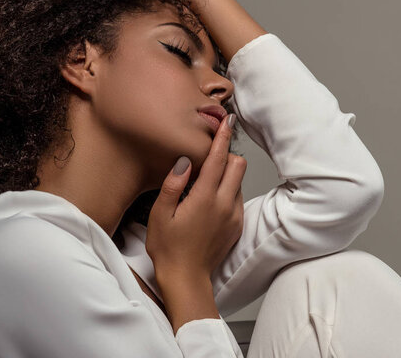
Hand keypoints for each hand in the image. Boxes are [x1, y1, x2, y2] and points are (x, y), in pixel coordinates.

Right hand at [145, 114, 246, 281]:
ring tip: (204, 185)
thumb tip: (183, 161)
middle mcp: (225, 204)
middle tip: (208, 159)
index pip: (218, 159)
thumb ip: (173, 184)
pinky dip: (227, 192)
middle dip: (227, 155)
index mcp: (205, 198)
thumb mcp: (160, 214)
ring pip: (239, 181)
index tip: (227, 121)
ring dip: (227, 175)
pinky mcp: (237, 226)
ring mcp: (234, 215)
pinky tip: (209, 203)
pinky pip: (238, 198)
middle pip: (238, 165)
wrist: (187, 278)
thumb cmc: (169, 248)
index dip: (223, 137)